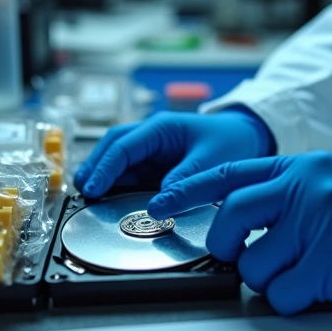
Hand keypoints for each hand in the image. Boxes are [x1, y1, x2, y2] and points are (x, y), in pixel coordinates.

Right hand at [74, 109, 274, 198]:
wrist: (250, 137)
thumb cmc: (232, 141)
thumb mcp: (212, 161)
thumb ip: (185, 180)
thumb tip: (159, 202)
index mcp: (161, 127)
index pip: (123, 146)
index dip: (105, 167)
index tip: (93, 187)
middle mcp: (152, 136)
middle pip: (112, 148)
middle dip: (95, 168)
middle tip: (82, 192)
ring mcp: (152, 150)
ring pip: (118, 160)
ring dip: (103, 175)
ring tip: (87, 196)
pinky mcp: (157, 165)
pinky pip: (131, 173)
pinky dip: (118, 184)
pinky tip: (108, 197)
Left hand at [146, 152, 331, 314]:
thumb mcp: (326, 185)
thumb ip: (280, 195)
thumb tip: (229, 224)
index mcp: (298, 168)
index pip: (228, 174)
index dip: (188, 190)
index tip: (160, 204)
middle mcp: (305, 189)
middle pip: (230, 219)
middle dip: (226, 246)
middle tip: (241, 255)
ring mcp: (317, 224)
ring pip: (253, 266)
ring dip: (268, 278)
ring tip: (300, 269)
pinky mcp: (330, 262)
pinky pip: (282, 293)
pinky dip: (292, 298)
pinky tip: (317, 285)